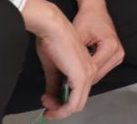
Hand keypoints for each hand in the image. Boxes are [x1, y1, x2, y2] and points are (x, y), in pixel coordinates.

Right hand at [22, 0, 95, 118]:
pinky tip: (50, 104)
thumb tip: (51, 98)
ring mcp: (87, 74)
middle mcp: (90, 71)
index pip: (78, 94)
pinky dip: (62, 108)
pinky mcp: (81, 77)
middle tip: (46, 106)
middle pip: (78, 102)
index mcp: (86, 67)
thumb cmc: (53, 40)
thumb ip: (55, 84)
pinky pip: (73, 102)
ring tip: (46, 104)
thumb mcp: (53, 67)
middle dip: (60, 108)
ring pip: (76, 105)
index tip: (48, 103)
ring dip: (60, 109)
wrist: (53, 26)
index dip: (62, 102)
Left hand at [71, 0, 124, 80]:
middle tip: (63, 82)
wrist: (95, 9)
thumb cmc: (87, 19)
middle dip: (80, 80)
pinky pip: (100, 70)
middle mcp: (117, 53)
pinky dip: (89, 72)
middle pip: (96, 76)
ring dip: (84, 77)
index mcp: (110, 46)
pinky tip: (78, 70)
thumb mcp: (77, 36)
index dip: (75, 78)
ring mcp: (118, 56)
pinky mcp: (115, 57)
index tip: (63, 83)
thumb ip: (73, 56)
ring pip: (98, 76)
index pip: (92, 72)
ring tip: (69, 74)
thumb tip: (63, 74)